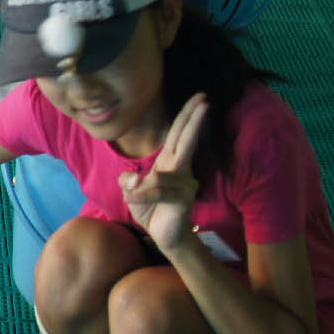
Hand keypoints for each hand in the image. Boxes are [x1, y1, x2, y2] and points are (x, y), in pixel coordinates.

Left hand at [118, 93, 207, 250]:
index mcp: (169, 162)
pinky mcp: (183, 200)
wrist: (163, 236)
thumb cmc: (151, 209)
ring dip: (142, 187)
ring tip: (132, 196)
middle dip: (194, 120)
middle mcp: (180, 170)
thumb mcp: (131, 192)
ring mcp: (185, 185)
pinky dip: (144, 195)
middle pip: (185, 140)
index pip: (178, 134)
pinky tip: (134, 199)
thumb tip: (131, 178)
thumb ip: (128, 181)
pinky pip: (160, 192)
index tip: (200, 98)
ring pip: (161, 175)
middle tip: (204, 100)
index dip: (187, 116)